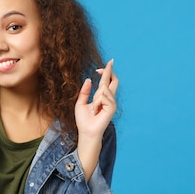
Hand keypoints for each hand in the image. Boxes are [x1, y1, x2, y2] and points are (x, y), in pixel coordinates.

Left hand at [74, 59, 118, 179]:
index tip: (105, 65)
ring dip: (97, 96)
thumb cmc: (84, 120)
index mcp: (102, 97)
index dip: (107, 72)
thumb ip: (84, 92)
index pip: (107, 82)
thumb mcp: (80, 103)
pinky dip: (98, 101)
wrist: (86, 131)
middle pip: (113, 81)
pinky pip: (104, 97)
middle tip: (110, 62)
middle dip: (110, 71)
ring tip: (94, 108)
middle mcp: (109, 99)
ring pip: (105, 89)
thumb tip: (88, 80)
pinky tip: (96, 109)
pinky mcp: (112, 108)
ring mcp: (111, 103)